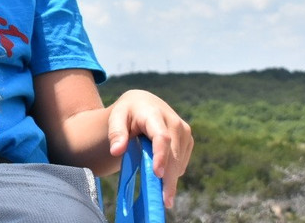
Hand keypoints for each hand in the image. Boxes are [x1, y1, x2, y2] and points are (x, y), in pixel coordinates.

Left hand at [107, 89, 193, 207]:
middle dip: (169, 178)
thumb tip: (116, 151)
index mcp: (154, 113)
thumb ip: (116, 133)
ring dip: (172, 178)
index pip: (161, 137)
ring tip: (162, 196)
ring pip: (179, 160)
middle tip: (165, 200)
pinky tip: (162, 176)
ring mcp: (184, 131)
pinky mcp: (188, 140)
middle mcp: (173, 121)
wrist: (143, 103)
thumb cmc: (127, 112)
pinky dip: (173, 172)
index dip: (161, 156)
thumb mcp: (116, 117)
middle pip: (173, 154)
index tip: (158, 174)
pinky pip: (181, 161)